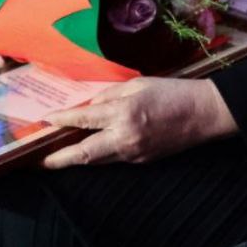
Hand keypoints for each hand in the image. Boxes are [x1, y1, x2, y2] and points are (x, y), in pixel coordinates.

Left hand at [42, 77, 236, 167]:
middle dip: (59, 159)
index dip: (62, 120)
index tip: (46, 120)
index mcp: (124, 113)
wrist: (205, 114)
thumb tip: (89, 106)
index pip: (84, 119)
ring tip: (60, 156)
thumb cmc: (174, 92)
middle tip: (41, 162)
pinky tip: (94, 148)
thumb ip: (111, 95)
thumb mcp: (139, 84)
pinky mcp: (142, 160)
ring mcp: (134, 153)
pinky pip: (115, 158)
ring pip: (98, 160)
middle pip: (84, 154)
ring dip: (78, 158)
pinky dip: (100, 154)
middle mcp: (126, 137)